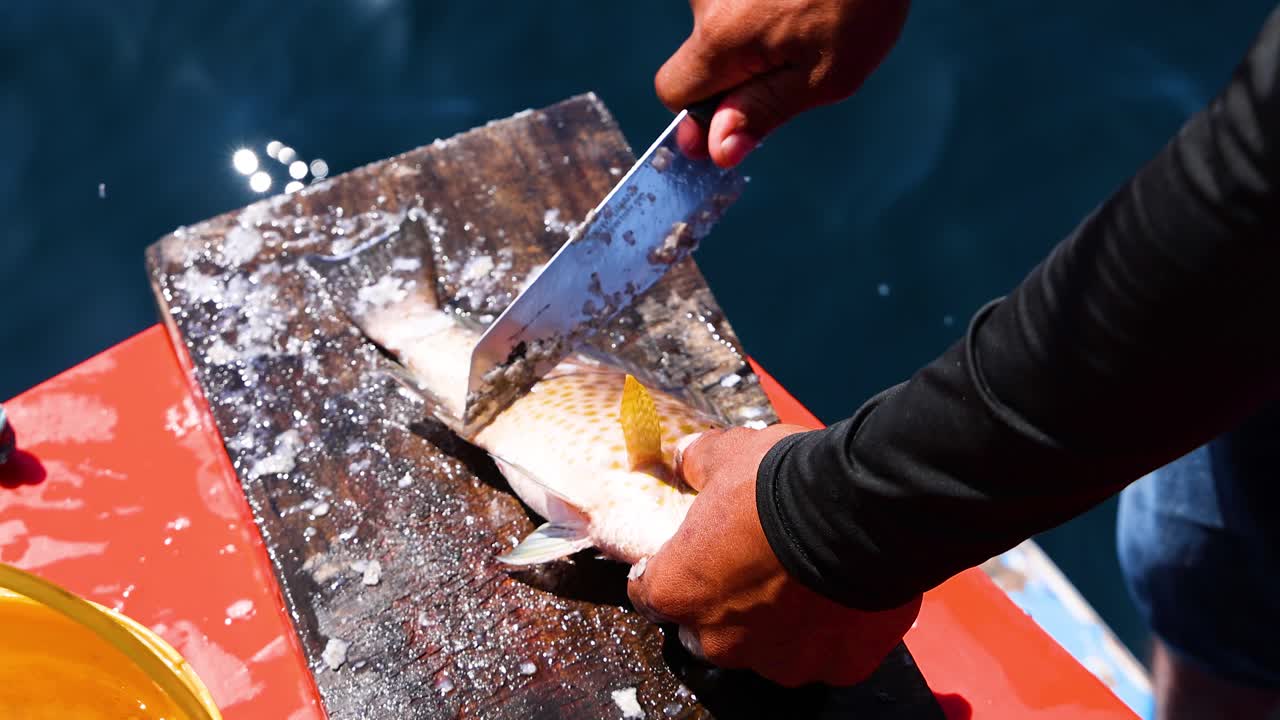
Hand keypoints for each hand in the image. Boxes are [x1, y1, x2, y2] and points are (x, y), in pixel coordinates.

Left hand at [627, 425, 920, 686]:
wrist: (862, 507)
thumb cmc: (779, 484)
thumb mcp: (727, 455)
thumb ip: (699, 463)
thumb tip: (687, 457)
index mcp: (680, 592)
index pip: (650, 594)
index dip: (666, 572)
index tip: (685, 556)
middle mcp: (721, 642)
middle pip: (707, 633)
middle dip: (723, 607)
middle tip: (751, 568)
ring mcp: (781, 661)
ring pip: (770, 651)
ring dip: (779, 626)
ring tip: (805, 583)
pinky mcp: (838, 666)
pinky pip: (829, 654)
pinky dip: (834, 633)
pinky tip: (846, 597)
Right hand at [659, 0, 910, 166]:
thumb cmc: (861, 3)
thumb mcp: (826, 75)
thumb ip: (764, 111)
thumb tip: (718, 150)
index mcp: (721, 38)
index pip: (674, 92)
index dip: (701, 117)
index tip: (734, 123)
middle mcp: (707, 0)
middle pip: (698, 58)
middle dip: (736, 74)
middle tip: (794, 63)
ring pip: (719, 29)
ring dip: (754, 39)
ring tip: (808, 23)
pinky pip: (734, 5)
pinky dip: (762, 12)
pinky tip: (801, 6)